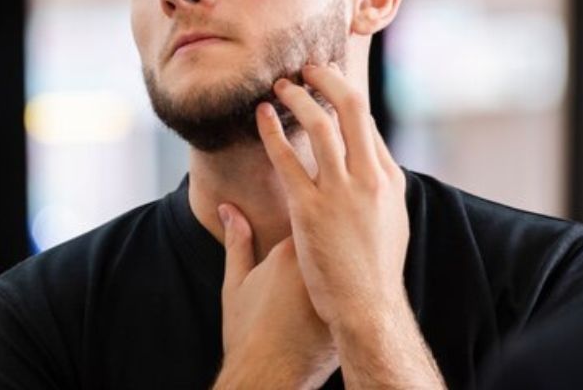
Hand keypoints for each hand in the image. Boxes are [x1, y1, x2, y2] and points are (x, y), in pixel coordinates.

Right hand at [214, 203, 336, 389]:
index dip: (305, 219)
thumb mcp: (235, 284)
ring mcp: (340, 290)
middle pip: (332, 236)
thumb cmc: (248, 333)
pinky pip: (354, 287)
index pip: (308, 215)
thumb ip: (237, 242)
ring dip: (338, 263)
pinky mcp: (352, 312)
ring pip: (346, 262)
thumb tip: (229, 209)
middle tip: (307, 258)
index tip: (298, 227)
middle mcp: (320, 267)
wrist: (268, 378)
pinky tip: (333, 300)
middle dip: (325, 238)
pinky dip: (346, 288)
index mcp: (291, 252)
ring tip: (313, 285)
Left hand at [259, 63, 408, 325]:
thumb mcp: (391, 223)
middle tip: (309, 67)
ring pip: (320, 126)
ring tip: (281, 86)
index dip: (347, 96)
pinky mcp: (310, 211)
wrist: (368, 309)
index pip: (368, 123)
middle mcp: (369, 179)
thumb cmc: (375, 272)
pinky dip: (272, 132)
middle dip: (329, 80)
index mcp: (389, 180)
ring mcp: (341, 193)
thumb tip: (367, 165)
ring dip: (298, 98)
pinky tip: (260, 116)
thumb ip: (378, 189)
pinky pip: (287, 159)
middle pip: (352, 109)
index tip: (330, 81)